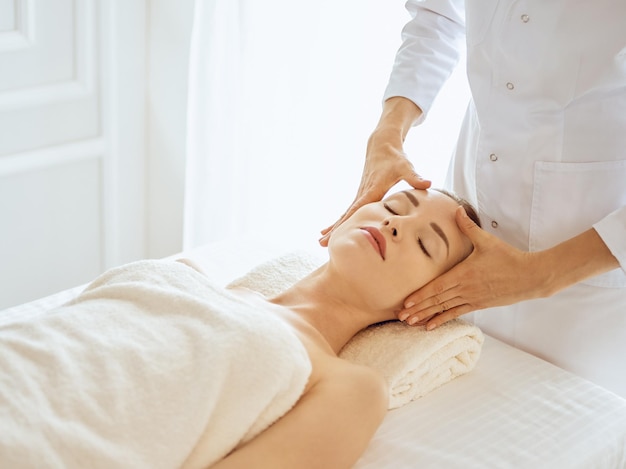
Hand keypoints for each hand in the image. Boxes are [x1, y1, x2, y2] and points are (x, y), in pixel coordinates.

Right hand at [319, 126, 430, 246]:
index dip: (347, 222)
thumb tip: (427, 184)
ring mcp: (360, 194)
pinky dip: (341, 221)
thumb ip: (414, 177)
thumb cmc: (395, 157)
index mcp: (372, 189)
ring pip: (345, 214)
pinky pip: (349, 211)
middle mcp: (363, 193)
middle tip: (320, 243)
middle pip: (346, 215)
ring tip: (320, 242)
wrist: (382, 145)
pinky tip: (333, 230)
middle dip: (334, 229)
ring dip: (334, 228)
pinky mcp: (361, 194)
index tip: (337, 232)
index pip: (357, 209)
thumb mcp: (406, 167)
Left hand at [398, 206, 542, 328]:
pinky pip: (456, 313)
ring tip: (409, 322)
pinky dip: (442, 320)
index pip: (437, 287)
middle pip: (436, 300)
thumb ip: (468, 226)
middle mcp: (465, 288)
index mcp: (463, 273)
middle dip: (417, 308)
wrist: (530, 276)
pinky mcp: (479, 304)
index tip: (406, 302)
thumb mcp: (487, 240)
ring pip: (444, 309)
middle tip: (400, 315)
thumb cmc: (508, 257)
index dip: (420, 295)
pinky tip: (430, 326)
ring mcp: (472, 298)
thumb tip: (457, 209)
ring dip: (426, 316)